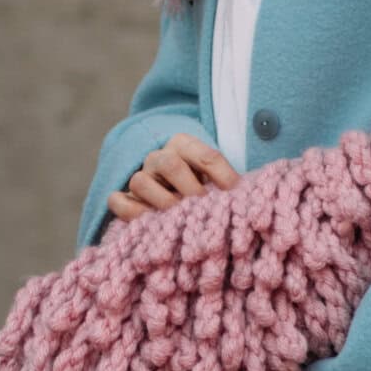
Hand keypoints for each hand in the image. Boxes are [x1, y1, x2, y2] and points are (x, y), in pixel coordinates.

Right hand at [109, 132, 237, 221]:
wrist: (171, 194)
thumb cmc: (202, 189)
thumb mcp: (217, 182)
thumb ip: (230, 188)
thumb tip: (253, 204)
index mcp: (185, 146)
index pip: (207, 156)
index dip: (224, 176)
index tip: (236, 196)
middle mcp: (159, 158)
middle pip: (170, 164)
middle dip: (190, 189)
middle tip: (203, 209)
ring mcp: (139, 177)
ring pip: (140, 181)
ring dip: (162, 202)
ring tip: (178, 220)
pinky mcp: (124, 197)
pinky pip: (117, 201)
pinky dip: (130, 212)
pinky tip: (148, 225)